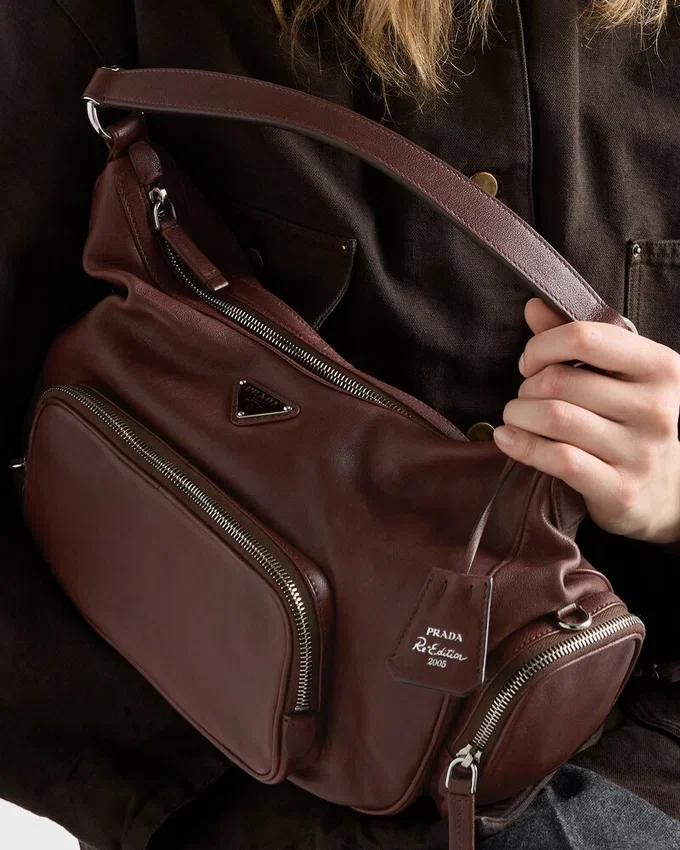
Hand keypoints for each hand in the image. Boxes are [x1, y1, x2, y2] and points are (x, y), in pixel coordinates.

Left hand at [493, 298, 679, 542]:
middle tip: (524, 397)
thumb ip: (576, 338)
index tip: (530, 363)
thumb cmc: (629, 420)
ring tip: (515, 416)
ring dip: (518, 414)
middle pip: (560, 381)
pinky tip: (507, 439)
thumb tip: (534, 306)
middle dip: (526, 387)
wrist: (663, 491)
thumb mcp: (617, 374)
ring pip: (554, 417)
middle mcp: (656, 407)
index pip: (585, 337)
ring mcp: (641, 451)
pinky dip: (522, 445)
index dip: (542, 346)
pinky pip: (557, 458)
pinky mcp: (620, 489)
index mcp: (660, 367)